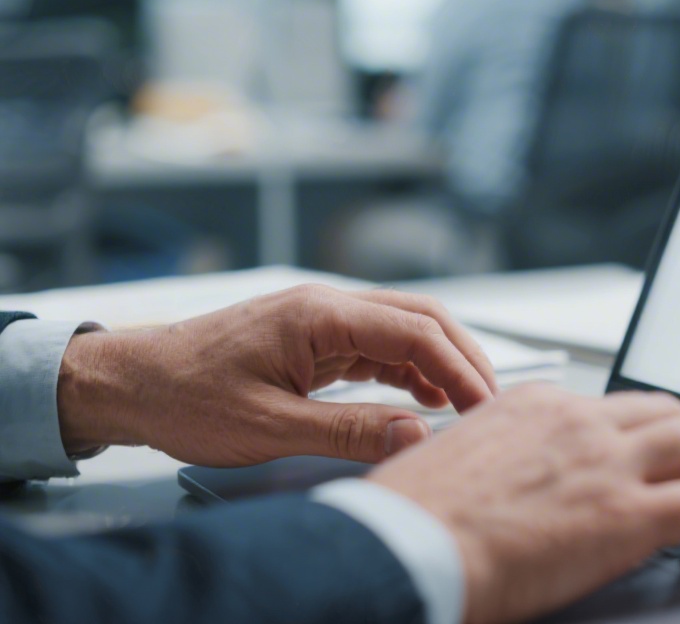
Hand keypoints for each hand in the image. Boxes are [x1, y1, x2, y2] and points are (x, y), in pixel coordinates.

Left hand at [55, 285, 497, 465]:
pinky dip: (410, 369)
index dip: (460, 369)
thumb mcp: (268, 426)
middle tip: (490, 404)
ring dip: (440, 362)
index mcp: (319, 315)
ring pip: (405, 328)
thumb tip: (414, 434)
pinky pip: (379, 345)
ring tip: (466, 406)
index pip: (415, 331)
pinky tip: (422, 399)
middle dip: (464, 357)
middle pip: (421, 317)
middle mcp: (327, 305)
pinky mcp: (315, 338)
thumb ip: (347, 430)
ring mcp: (322, 319)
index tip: (485, 406)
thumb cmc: (183, 396)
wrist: (129, 382)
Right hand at [368, 385, 679, 623]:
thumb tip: (511, 480)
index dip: (643, 430)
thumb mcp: (458, 460)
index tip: (652, 450)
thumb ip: (500, 458)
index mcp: (537, 405)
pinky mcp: (629, 514)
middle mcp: (579, 421)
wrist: (405, 547)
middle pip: (667, 411)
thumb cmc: (414, 517)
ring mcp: (608, 463)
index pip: (613, 405)